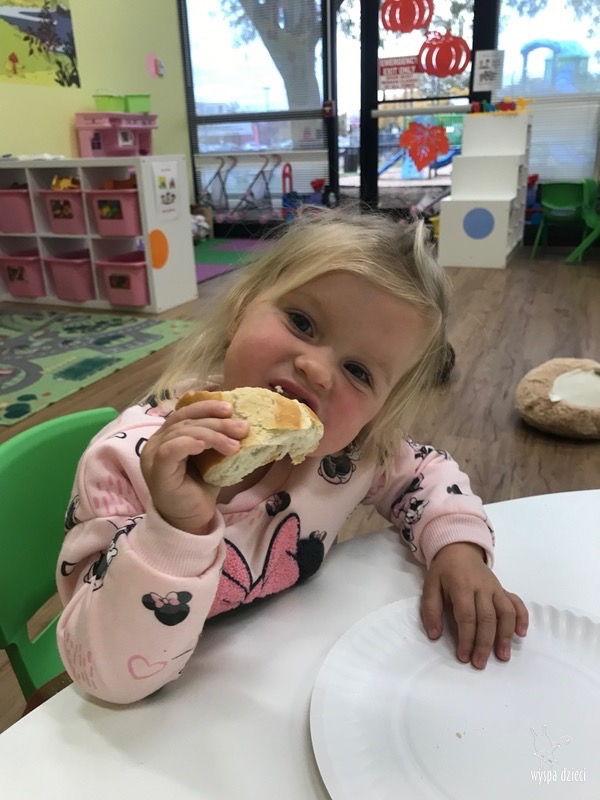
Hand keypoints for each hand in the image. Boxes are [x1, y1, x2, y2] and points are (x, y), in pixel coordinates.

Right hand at [140, 399, 248, 534]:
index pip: (185, 412)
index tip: (230, 409)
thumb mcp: (211, 457)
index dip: (207, 407)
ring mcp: (153, 456)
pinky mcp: (157, 472)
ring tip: (234, 445)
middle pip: (186, 421)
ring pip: (181, 433)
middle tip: (242, 429)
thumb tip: (240, 421)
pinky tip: (203, 446)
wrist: (191, 519)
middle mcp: (157, 441)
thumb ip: (216, 439)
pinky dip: (187, 443)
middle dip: (216, 422)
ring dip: (212, 435)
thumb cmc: (200, 487)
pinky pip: (169, 451)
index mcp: (168, 435)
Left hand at [421, 542, 528, 668]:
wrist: (459, 548)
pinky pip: (517, 603)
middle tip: (480, 663)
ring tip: (503, 656)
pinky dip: (522, 618)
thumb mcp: (430, 585)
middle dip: (484, 643)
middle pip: (487, 618)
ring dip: (505, 636)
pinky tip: (521, 634)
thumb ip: (431, 609)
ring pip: (506, 613)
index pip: (467, 616)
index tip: (463, 656)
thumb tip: (435, 635)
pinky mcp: (503, 589)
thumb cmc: (443, 571)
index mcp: (462, 586)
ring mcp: (495, 588)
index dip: (466, 638)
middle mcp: (482, 588)